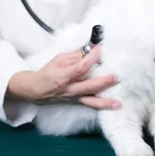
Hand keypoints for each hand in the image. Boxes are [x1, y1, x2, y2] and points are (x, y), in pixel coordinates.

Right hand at [7, 46, 121, 109]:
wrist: (36, 90)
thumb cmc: (48, 73)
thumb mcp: (58, 59)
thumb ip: (76, 55)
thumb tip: (92, 49)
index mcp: (63, 76)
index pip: (80, 68)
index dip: (91, 58)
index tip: (101, 50)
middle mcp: (69, 89)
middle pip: (88, 86)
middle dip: (103, 82)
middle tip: (115, 76)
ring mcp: (74, 97)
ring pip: (91, 100)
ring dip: (106, 100)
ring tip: (118, 100)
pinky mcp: (77, 102)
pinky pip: (91, 105)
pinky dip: (103, 106)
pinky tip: (116, 105)